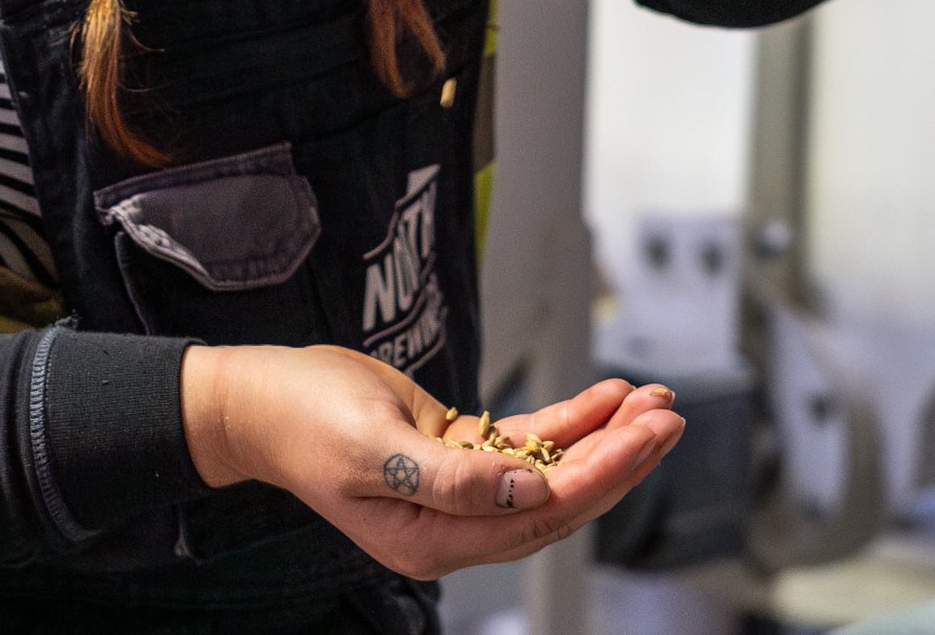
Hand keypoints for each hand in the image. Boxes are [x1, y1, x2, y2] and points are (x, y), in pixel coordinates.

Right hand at [182, 344, 683, 578]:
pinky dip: (566, 419)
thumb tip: (532, 488)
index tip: (646, 433)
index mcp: (433, 537)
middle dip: (619, 454)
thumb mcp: (372, 448)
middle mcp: (454, 520)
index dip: (600, 473)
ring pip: (550, 465)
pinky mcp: (457, 450)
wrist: (265, 396)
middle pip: (558, 494)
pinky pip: (524, 438)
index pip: (539, 512)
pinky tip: (603, 397)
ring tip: (653, 400)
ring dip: (603, 433)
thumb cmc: (304, 419)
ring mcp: (459, 486)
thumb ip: (453, 478)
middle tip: (669, 414)